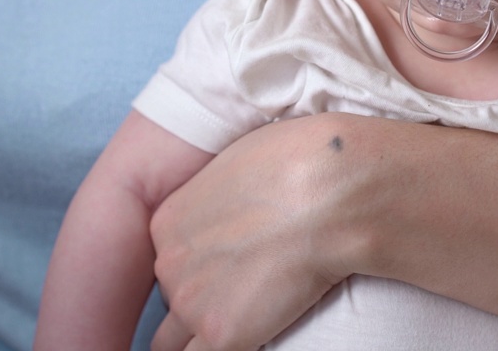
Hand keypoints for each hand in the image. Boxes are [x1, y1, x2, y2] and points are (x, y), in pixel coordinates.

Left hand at [149, 114, 360, 349]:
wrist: (329, 192)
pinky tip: (252, 334)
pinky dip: (229, 348)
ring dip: (209, 330)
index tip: (234, 263)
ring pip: (177, 340)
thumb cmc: (299, 165)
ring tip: (248, 315)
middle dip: (205, 298)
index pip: (173, 261)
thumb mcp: (239, 165)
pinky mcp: (223, 334)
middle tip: (249, 287)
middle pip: (175, 297)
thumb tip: (239, 212)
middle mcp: (169, 265)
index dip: (203, 266)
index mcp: (168, 221)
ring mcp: (191, 304)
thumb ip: (222, 199)